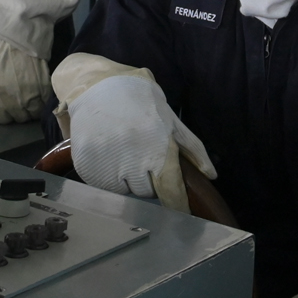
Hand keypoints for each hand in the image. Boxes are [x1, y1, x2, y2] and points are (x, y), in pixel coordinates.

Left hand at [0, 36, 49, 123]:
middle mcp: (14, 100)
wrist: (17, 34)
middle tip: (20, 101)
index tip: (7, 109)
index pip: (1, 119)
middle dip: (19, 111)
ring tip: (31, 98)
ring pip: (34, 113)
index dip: (4, 114)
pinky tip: (39, 92)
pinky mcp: (44, 87)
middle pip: (19, 118)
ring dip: (32, 108)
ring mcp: (31, 95)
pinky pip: (44, 102)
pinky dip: (42, 100)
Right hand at [67, 74, 211, 199]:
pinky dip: (107, 176)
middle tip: (141, 155)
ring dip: (127, 179)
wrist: (94, 83)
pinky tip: (108, 153)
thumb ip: (192, 148)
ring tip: (123, 152)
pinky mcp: (86, 166)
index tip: (182, 213)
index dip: (177, 203)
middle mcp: (131, 157)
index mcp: (157, 146)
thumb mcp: (170, 118)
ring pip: (124, 191)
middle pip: (146, 192)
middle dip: (148, 179)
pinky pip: (102, 186)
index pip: (170, 188)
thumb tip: (211, 174)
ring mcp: (106, 163)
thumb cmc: (137, 98)